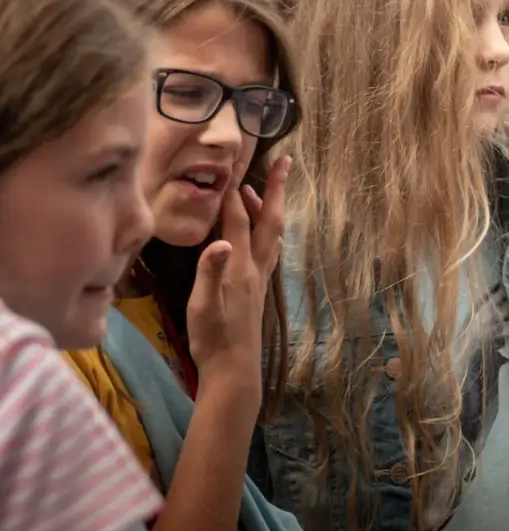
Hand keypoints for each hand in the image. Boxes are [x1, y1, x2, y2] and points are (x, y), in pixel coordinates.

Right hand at [185, 155, 290, 386]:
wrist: (234, 369)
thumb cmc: (213, 339)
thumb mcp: (202, 306)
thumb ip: (209, 273)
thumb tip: (219, 242)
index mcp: (240, 267)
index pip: (238, 221)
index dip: (234, 193)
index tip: (232, 166)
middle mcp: (255, 267)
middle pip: (269, 220)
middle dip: (275, 188)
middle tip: (285, 160)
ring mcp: (259, 278)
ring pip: (271, 233)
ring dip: (269, 207)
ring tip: (257, 191)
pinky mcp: (257, 288)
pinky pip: (267, 249)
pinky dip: (266, 230)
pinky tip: (259, 233)